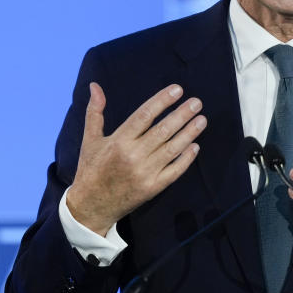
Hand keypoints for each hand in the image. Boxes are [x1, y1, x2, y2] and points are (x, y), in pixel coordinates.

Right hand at [66, 82, 206, 235]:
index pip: (145, 115)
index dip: (162, 101)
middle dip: (182, 114)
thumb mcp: (90, 140)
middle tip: (197, 102)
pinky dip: (186, 159)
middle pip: (163, 130)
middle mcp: (133, 156)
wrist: (91, 206)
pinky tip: (195, 146)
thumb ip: (95, 111)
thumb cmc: (91, 169)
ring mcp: (145, 173)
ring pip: (172, 149)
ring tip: (202, 119)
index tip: (178, 89)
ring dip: (189, 133)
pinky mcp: (153, 188)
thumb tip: (95, 86)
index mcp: (118, 141)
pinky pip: (174, 171)